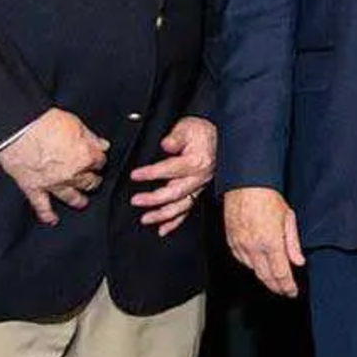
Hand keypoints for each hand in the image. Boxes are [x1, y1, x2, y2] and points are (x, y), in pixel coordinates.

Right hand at [0, 108, 108, 225]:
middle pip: (89, 181)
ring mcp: (53, 183)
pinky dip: (47, 214)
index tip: (97, 159)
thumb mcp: (76, 123)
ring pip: (71, 196)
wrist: (17, 127)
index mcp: (85, 156)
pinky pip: (41, 205)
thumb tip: (103, 145)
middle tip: (94, 181)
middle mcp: (72, 174)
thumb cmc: (44, 122)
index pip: (100, 162)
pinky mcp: (33, 187)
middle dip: (92, 181)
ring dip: (78, 200)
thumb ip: (91, 137)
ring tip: (82, 202)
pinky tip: (52, 220)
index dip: (98, 160)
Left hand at [129, 115, 218, 235]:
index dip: (151, 173)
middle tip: (136, 201)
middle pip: (175, 192)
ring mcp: (199, 187)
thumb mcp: (189, 127)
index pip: (170, 169)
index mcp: (196, 162)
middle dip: (154, 199)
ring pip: (181, 206)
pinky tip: (163, 229)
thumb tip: (166, 145)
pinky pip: (187, 210)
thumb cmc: (202, 132)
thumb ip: (176, 137)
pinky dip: (175, 222)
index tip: (135, 175)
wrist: (221, 137)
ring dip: (163, 215)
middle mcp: (199, 178)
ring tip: (146, 219)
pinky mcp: (198, 192)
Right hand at [223, 187, 306, 296]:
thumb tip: (298, 261)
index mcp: (271, 242)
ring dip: (264, 278)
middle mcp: (254, 247)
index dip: (287, 286)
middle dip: (276, 287)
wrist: (245, 186)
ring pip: (253, 270)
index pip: (281, 273)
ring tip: (274, 281)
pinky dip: (251, 266)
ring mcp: (240, 245)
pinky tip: (259, 266)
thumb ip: (293, 244)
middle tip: (284, 291)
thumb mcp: (288, 218)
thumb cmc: (267, 198)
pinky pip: (242, 260)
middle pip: (266, 276)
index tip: (292, 292)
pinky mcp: (231, 241)